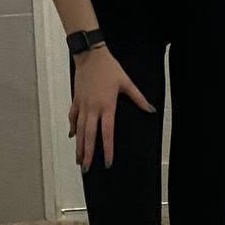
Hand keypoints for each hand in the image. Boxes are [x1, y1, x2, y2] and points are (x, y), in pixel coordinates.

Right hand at [68, 45, 155, 169]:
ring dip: (79, 146)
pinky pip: (73, 118)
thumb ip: (138, 98)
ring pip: (80, 130)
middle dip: (88, 154)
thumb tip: (151, 110)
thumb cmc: (110, 68)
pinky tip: (73, 137)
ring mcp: (83, 105)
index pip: (107, 133)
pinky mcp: (76, 100)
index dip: (107, 149)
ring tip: (79, 160)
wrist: (90, 56)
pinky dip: (73, 128)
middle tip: (87, 169)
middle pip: (89, 136)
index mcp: (107, 107)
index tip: (107, 162)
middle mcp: (93, 109)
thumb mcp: (126, 83)